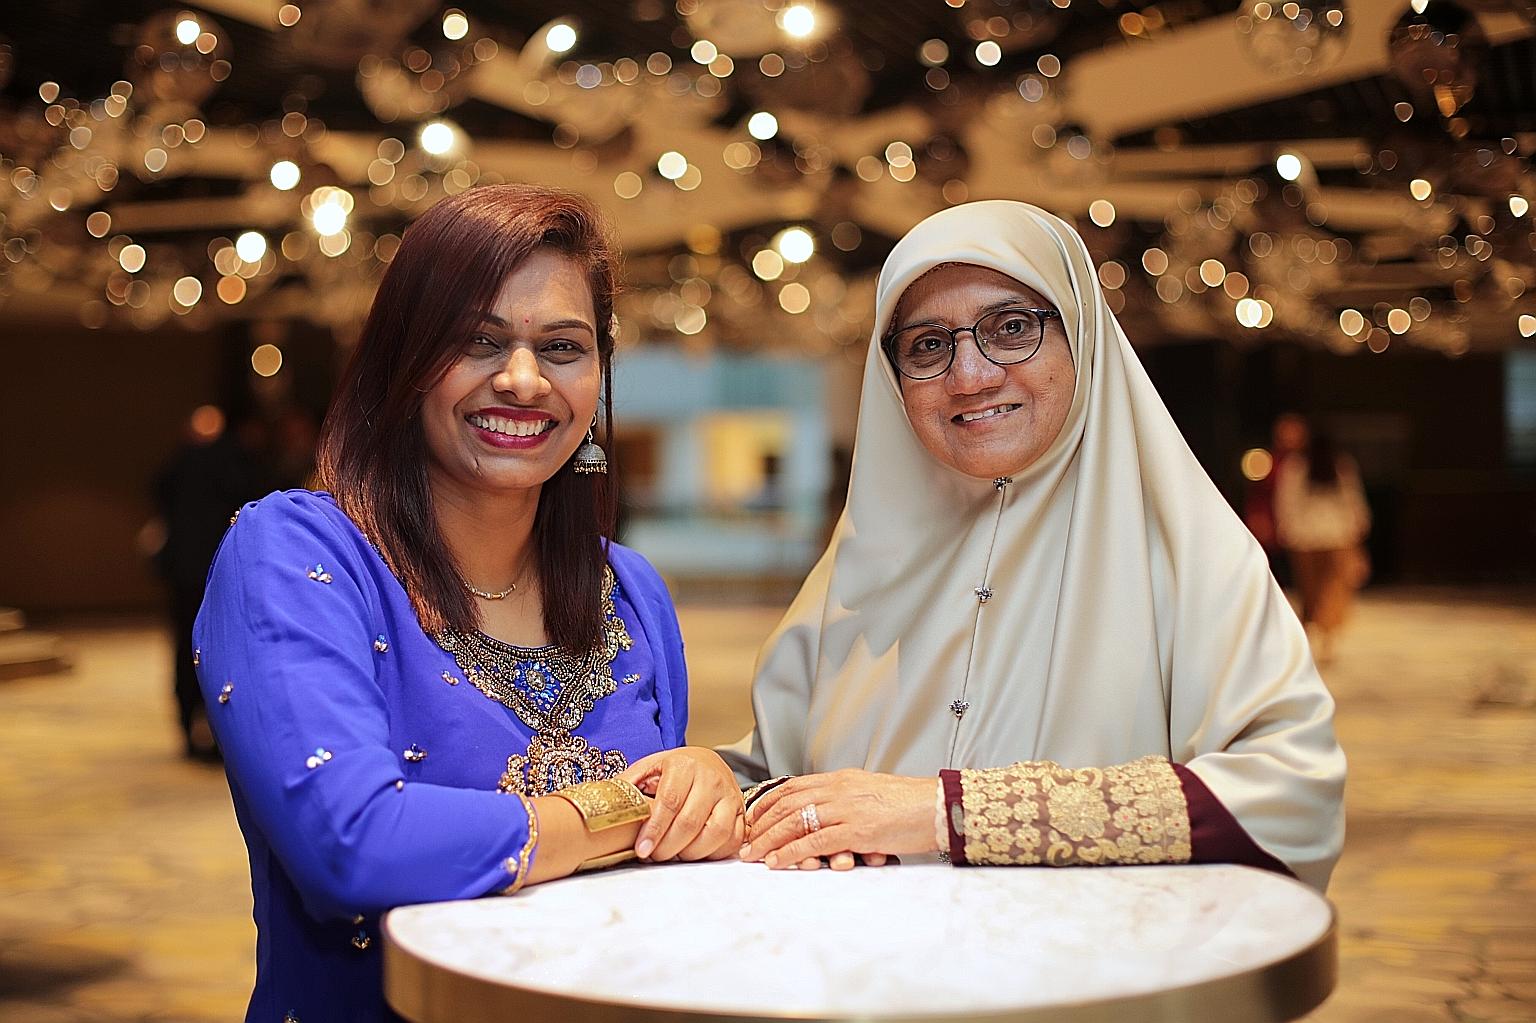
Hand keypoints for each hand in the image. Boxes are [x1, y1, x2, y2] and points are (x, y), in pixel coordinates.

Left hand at [621, 747, 744, 862]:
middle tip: (653, 856)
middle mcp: (711, 779)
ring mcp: (729, 796)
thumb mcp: (648, 768)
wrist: (706, 763)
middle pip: (691, 822)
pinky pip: (732, 841)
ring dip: (691, 853)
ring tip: (673, 854)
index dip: (654, 830)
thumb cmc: (675, 769)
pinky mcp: (741, 813)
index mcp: (685, 765)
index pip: (669, 802)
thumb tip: (605, 807)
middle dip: (668, 847)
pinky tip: (694, 852)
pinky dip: (712, 854)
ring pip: (716, 833)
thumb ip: (628, 786)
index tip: (642, 849)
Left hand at [743, 769, 936, 868]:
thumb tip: (826, 812)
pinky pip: (815, 843)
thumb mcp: (870, 792)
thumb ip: (846, 799)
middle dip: (761, 824)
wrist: (938, 805)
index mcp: (841, 779)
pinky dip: (791, 853)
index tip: (752, 818)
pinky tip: (777, 862)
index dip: (768, 802)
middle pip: (787, 804)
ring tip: (752, 856)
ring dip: (769, 841)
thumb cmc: (908, 803)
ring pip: (795, 823)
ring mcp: (846, 810)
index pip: (793, 786)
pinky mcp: (857, 831)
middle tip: (744, 842)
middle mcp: (838, 790)